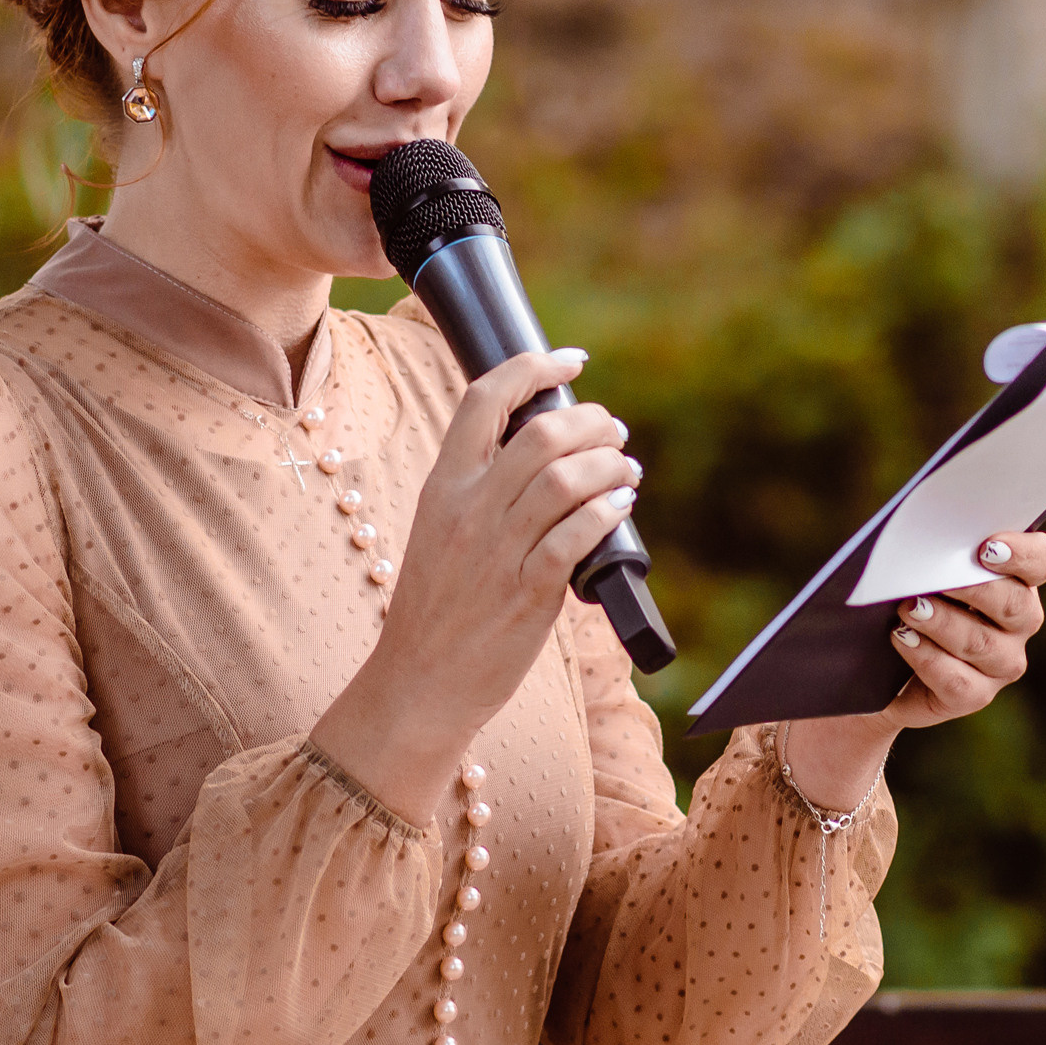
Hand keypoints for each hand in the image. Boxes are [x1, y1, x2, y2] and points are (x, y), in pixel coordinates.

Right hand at [311, 348, 640, 822]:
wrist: (417, 684)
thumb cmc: (440, 609)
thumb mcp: (443, 532)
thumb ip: (485, 491)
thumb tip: (550, 454)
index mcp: (443, 487)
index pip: (483, 400)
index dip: (532, 367)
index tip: (572, 360)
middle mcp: (468, 510)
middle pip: (540, 433)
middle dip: (591, 421)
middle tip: (614, 431)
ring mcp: (497, 551)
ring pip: (566, 479)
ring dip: (611, 466)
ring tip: (627, 472)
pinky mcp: (526, 592)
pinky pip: (576, 536)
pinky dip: (607, 512)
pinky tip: (621, 507)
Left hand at [783, 531, 1045, 808]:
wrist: (882, 664)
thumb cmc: (910, 595)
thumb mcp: (925, 567)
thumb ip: (938, 550)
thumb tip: (926, 539)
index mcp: (1019, 579)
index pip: (1042, 561)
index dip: (1023, 554)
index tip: (987, 547)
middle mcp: (1020, 623)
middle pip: (1014, 604)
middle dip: (974, 588)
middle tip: (934, 576)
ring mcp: (1002, 663)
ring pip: (981, 642)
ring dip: (942, 622)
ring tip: (908, 608)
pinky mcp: (975, 695)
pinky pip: (957, 680)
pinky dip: (926, 656)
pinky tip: (902, 638)